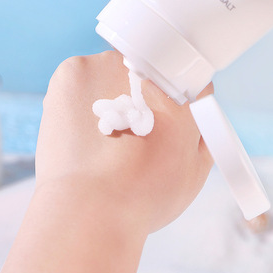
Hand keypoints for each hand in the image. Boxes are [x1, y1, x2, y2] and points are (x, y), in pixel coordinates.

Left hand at [0, 51, 212, 272]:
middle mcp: (147, 68)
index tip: (158, 119)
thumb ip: (200, 133)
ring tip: (102, 137)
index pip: (179, 80)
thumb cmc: (142, 195)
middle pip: (143, 76)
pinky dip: (81, 98)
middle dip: (137, 98)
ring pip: (109, 74)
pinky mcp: (72, 71)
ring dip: (107, 95)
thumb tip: (191, 114)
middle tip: (128, 132)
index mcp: (181, 91)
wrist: (89, 209)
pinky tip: (83, 129)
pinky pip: (81, 79)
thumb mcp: (193, 169)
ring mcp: (106, 63)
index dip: (169, 102)